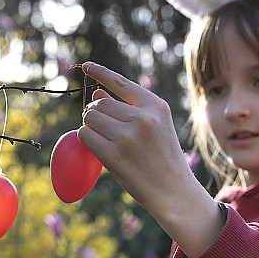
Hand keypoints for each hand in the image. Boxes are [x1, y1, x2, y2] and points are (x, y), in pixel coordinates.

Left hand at [78, 62, 223, 257]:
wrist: (173, 191)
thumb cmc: (163, 157)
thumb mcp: (156, 127)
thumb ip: (128, 109)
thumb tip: (96, 93)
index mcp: (156, 107)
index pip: (121, 83)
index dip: (101, 72)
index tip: (86, 66)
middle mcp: (142, 118)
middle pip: (99, 104)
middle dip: (95, 113)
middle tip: (105, 129)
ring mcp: (127, 137)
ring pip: (90, 118)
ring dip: (90, 126)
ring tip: (105, 139)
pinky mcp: (113, 155)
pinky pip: (85, 136)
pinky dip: (86, 139)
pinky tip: (99, 148)